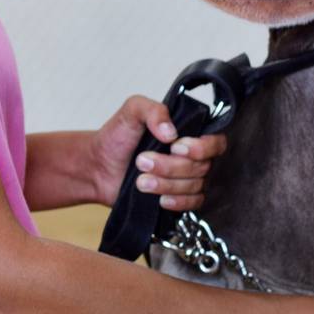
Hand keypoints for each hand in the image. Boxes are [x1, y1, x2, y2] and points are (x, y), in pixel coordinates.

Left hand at [89, 95, 226, 208]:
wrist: (98, 166)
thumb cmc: (117, 136)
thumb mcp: (132, 111)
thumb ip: (153, 110)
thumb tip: (172, 132)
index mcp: (189, 133)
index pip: (216, 142)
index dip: (201, 148)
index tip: (176, 147)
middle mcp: (193, 156)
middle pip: (202, 167)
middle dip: (171, 166)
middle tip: (141, 161)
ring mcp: (186, 178)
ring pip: (194, 186)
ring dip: (166, 184)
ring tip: (140, 181)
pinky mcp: (178, 197)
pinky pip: (192, 203)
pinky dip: (177, 202)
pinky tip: (160, 199)